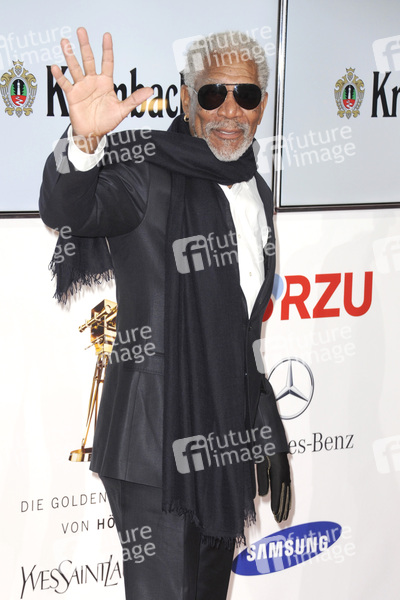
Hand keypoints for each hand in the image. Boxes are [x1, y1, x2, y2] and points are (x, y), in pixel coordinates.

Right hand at [51, 27, 152, 150]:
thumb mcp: (123, 110)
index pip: (107, 62)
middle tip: (81, 30)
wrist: (93, 133)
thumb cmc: (107, 121)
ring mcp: (81, 87)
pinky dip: (60, 76)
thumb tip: (150, 90)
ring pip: (75, 68)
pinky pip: (65, 83)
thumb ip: (134, 99)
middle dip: (85, 45)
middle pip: (88, 60)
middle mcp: (92, 81)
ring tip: (64, 42)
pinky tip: (55, 67)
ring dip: (69, 56)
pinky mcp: (72, 95)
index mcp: (105, 82)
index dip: (107, 49)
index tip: (106, 35)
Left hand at [256, 452, 290, 522]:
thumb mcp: (261, 462)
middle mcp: (285, 474)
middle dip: (282, 508)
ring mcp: (287, 472)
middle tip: (280, 521)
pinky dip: (288, 497)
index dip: (276, 504)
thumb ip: (262, 479)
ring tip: (285, 516)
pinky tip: (287, 503)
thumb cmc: (264, 447)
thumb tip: (264, 495)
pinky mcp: (286, 471)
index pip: (278, 492)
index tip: (274, 514)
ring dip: (286, 505)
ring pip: (288, 492)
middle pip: (284, 494)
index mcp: (278, 472)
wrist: (271, 433)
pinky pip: (288, 487)